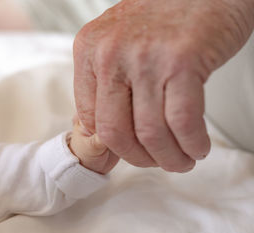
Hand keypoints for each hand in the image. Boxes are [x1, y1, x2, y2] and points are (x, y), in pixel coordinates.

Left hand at [73, 0, 253, 171]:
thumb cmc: (163, 16)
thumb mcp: (117, 43)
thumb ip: (107, 84)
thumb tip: (104, 134)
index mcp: (88, 50)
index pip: (91, 118)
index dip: (113, 146)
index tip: (129, 154)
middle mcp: (111, 54)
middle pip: (116, 132)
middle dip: (140, 158)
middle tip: (157, 162)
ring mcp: (145, 57)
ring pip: (151, 133)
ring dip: (169, 157)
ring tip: (181, 160)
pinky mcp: (182, 62)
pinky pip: (182, 122)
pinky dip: (190, 144)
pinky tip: (196, 146)